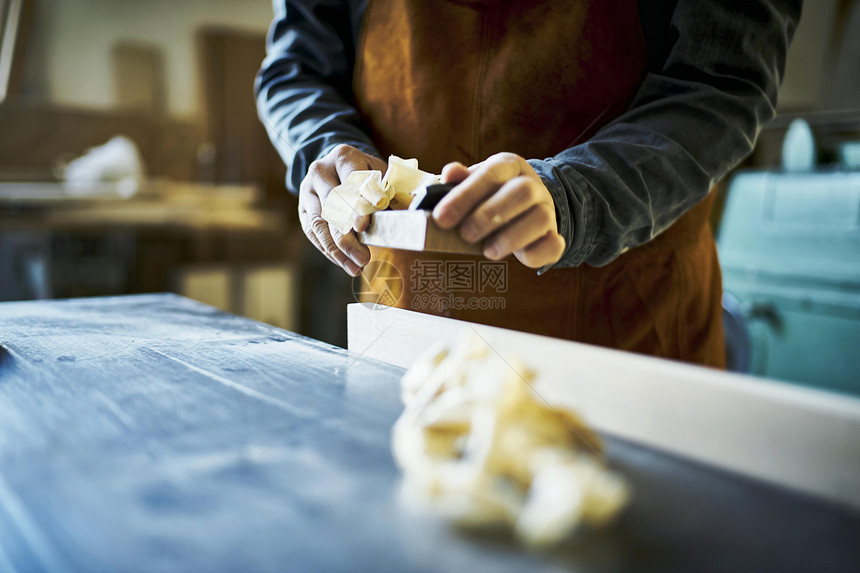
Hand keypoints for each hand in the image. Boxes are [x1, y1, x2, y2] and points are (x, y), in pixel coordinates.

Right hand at [298, 144, 386, 275]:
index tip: (364, 226)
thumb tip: (405, 217)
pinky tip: (344, 263)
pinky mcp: (303, 209)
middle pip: (332, 207)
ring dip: (338, 250)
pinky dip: (329, 251)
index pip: (350, 183)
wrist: (336, 166)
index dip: (357, 205)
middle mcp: (320, 172)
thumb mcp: (380, 173)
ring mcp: (308, 191)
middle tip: (363, 258)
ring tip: (355, 267)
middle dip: (347, 236)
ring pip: (319, 224)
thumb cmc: (366, 173)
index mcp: (343, 157)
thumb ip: (388, 191)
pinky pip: (313, 234)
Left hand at [432, 152, 564, 268]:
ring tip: (488, 251)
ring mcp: (548, 210)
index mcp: (510, 166)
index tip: (441, 218)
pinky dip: (535, 254)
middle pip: (522, 192)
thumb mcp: (474, 182)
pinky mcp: (554, 236)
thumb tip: (449, 174)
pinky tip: (516, 258)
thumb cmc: (491, 196)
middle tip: (465, 235)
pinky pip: (553, 245)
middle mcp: (533, 185)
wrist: (527, 207)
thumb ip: (460, 180)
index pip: (491, 173)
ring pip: (541, 218)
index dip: (465, 195)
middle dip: (489, 215)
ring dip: (511, 237)